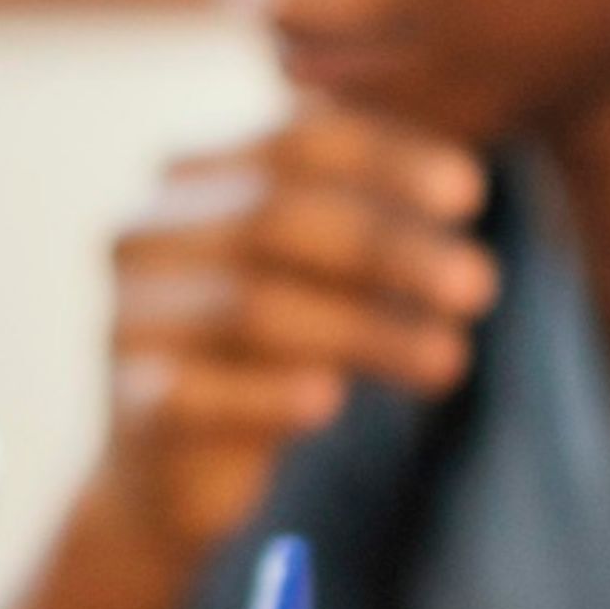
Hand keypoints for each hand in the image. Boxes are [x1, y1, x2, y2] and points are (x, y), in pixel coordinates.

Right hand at [94, 104, 495, 560]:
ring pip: (253, 309)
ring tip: (451, 359)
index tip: (469, 192)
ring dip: (366, 332)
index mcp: (197, 179)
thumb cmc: (271, 347)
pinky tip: (328, 404)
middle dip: (391, 249)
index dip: (386, 160)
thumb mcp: (324, 273)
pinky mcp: (132, 403)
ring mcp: (129, 318)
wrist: (174, 464)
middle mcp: (150, 236)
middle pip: (277, 220)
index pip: (295, 144)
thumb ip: (374, 219)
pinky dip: (266, 396)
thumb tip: (464, 188)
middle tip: (480, 284)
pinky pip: (197, 393)